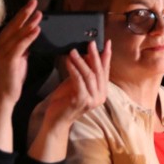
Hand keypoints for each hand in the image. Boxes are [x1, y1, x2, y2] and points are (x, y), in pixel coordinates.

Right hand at [0, 0, 40, 106]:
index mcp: (0, 45)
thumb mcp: (18, 60)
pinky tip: (37, 29)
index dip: (22, 15)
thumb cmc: (10, 80)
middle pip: (13, 26)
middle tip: (34, 1)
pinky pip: (20, 46)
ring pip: (17, 34)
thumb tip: (30, 38)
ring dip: (29, 23)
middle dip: (24, 13)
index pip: (12, 26)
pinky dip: (29, 36)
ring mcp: (2, 53)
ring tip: (39, 13)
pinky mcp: (8, 60)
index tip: (31, 5)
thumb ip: (22, 49)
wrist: (1, 97)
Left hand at [27, 41, 111, 163]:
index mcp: (101, 91)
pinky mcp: (82, 101)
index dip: (106, 56)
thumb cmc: (64, 101)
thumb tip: (86, 54)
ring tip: (73, 51)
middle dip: (95, 55)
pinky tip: (68, 61)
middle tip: (90, 43)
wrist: (55, 120)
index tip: (107, 43)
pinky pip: (79, 81)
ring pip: (89, 75)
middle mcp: (100, 96)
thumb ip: (83, 72)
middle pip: (99, 71)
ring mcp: (92, 100)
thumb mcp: (75, 83)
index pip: (105, 70)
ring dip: (81, 61)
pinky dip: (74, 69)